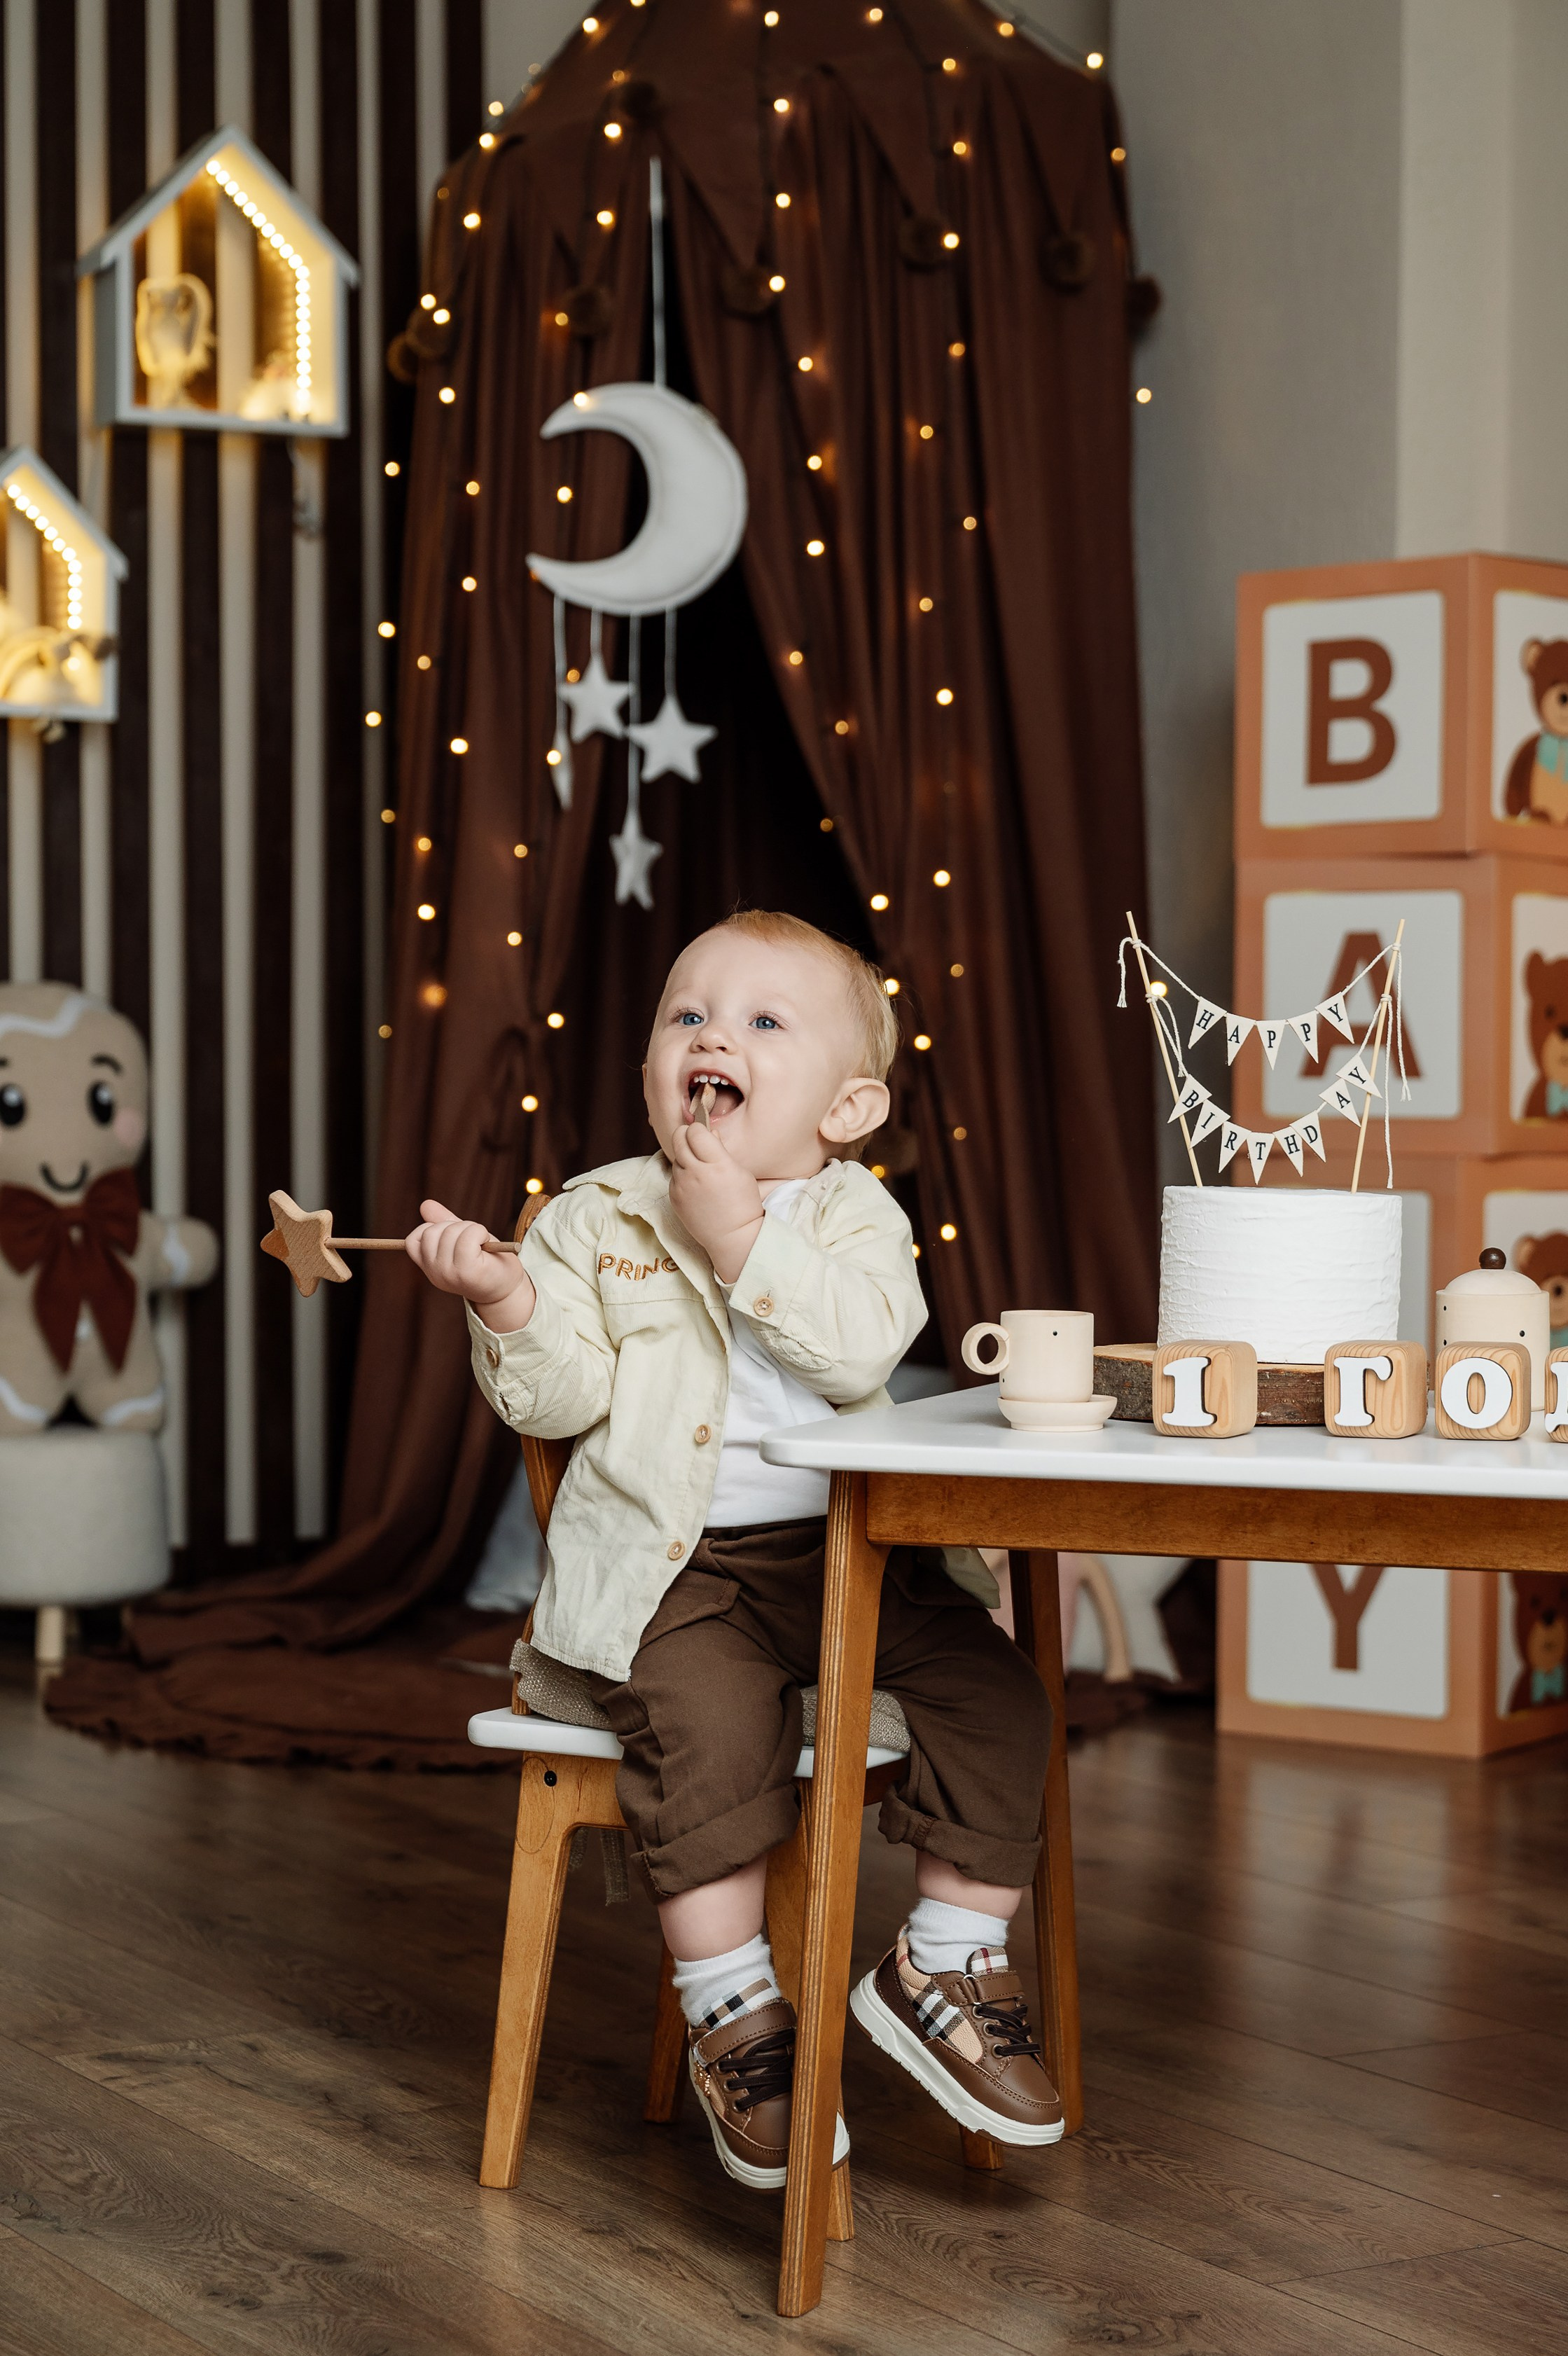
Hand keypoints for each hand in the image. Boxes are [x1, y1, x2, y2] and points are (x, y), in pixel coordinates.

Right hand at [405, 1198, 536, 1332]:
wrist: (507, 1289)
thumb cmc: (485, 1261)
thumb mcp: (461, 1239)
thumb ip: (443, 1223)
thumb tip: (425, 1204)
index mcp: (430, 1268)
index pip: (412, 1241)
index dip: (430, 1229)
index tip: (452, 1236)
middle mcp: (435, 1273)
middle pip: (431, 1231)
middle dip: (454, 1226)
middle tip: (472, 1239)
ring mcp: (449, 1273)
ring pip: (450, 1231)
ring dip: (470, 1228)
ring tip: (480, 1242)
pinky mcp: (467, 1271)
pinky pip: (468, 1236)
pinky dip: (479, 1232)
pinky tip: (486, 1242)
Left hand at [667, 1121, 763, 1282]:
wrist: (732, 1236)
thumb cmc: (742, 1203)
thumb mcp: (740, 1171)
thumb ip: (720, 1149)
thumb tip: (709, 1132)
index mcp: (717, 1164)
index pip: (695, 1131)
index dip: (699, 1129)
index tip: (704, 1133)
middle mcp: (696, 1173)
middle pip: (678, 1138)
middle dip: (686, 1134)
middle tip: (695, 1141)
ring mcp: (682, 1186)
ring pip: (676, 1157)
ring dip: (685, 1157)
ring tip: (700, 1169)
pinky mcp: (674, 1197)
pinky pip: (674, 1176)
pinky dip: (682, 1175)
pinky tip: (696, 1186)